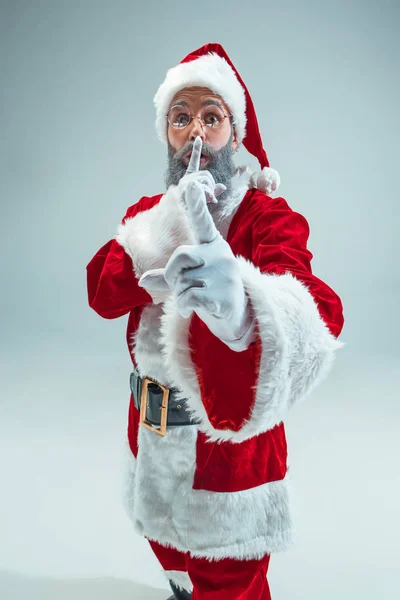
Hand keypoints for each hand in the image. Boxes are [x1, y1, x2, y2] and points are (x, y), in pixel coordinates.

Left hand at [138, 139, 253, 346]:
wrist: (236, 316)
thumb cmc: (210, 291)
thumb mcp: (189, 279)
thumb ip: (166, 277)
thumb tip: (142, 280)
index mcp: (213, 245)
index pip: (203, 223)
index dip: (197, 205)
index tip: (192, 185)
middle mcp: (220, 254)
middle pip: (180, 256)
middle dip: (173, 275)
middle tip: (182, 287)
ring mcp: (224, 274)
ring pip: (182, 281)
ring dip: (180, 295)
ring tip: (194, 299)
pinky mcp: (224, 295)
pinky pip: (189, 297)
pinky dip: (184, 306)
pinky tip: (191, 309)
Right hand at [177, 136, 226, 205]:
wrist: (184, 216)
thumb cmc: (193, 207)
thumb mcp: (206, 197)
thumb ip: (213, 191)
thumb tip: (223, 187)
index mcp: (189, 178)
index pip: (194, 162)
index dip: (197, 150)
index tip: (199, 139)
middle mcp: (186, 178)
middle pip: (206, 174)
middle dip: (212, 185)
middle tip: (212, 198)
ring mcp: (186, 182)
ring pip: (206, 179)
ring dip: (211, 190)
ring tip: (209, 200)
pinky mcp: (188, 186)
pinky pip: (205, 185)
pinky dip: (210, 194)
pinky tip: (210, 201)